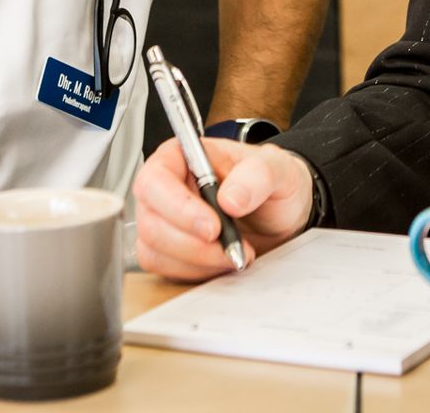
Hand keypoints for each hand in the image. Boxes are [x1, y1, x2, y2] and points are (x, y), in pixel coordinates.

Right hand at [132, 138, 314, 280]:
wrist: (279, 215)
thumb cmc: (271, 183)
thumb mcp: (278, 168)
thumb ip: (258, 175)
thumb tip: (230, 198)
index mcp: (180, 157)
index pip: (155, 180)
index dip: (178, 207)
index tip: (212, 227)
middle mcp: (163, 189)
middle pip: (150, 222)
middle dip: (192, 243)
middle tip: (231, 247)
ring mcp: (162, 222)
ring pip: (155, 251)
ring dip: (198, 260)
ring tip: (235, 252)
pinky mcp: (167, 251)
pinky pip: (166, 270)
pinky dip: (197, 272)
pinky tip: (223, 260)